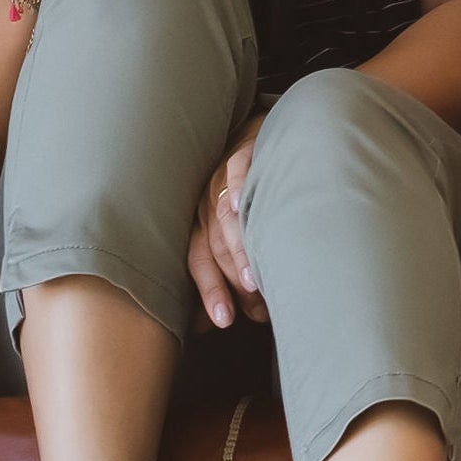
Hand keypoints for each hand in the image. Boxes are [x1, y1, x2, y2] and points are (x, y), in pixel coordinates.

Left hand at [185, 118, 267, 331]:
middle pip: (215, 245)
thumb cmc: (249, 193)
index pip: (201, 263)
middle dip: (233, 277)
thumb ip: (222, 273)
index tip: (224, 323)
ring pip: (225, 218)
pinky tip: (241, 206)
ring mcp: (221, 176)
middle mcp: (204, 203)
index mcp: (200, 224)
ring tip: (255, 277)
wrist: (260, 131)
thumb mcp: (231, 230)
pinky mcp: (244, 149)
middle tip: (255, 300)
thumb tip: (205, 328)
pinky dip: (238, 188)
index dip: (211, 293)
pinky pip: (237, 170)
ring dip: (238, 249)